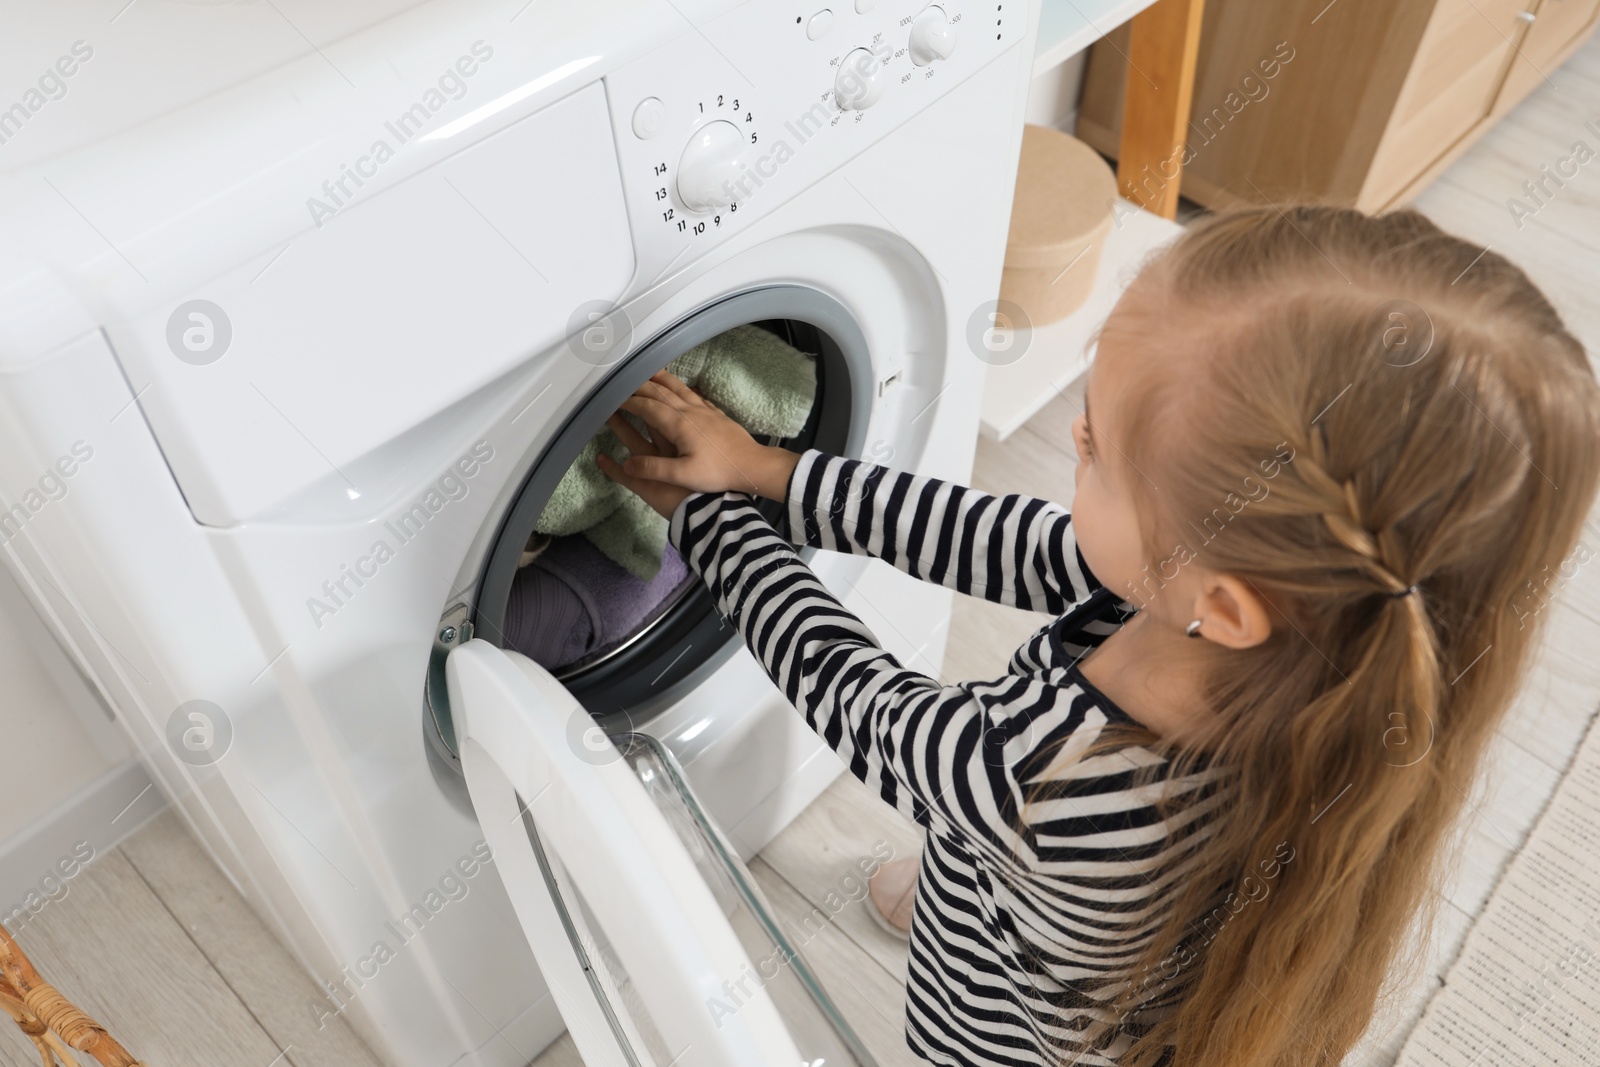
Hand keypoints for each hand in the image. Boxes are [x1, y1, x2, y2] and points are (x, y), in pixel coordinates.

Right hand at [597, 371, 799, 514]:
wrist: (753, 465)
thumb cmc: (720, 472)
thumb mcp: (684, 475)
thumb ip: (653, 469)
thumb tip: (627, 465)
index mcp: (679, 424)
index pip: (647, 407)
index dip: (627, 402)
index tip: (612, 400)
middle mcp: (690, 412)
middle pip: (660, 392)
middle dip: (638, 386)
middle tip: (622, 382)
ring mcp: (704, 410)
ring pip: (678, 388)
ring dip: (660, 378)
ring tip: (648, 371)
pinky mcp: (715, 414)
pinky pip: (694, 394)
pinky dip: (681, 387)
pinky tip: (682, 389)